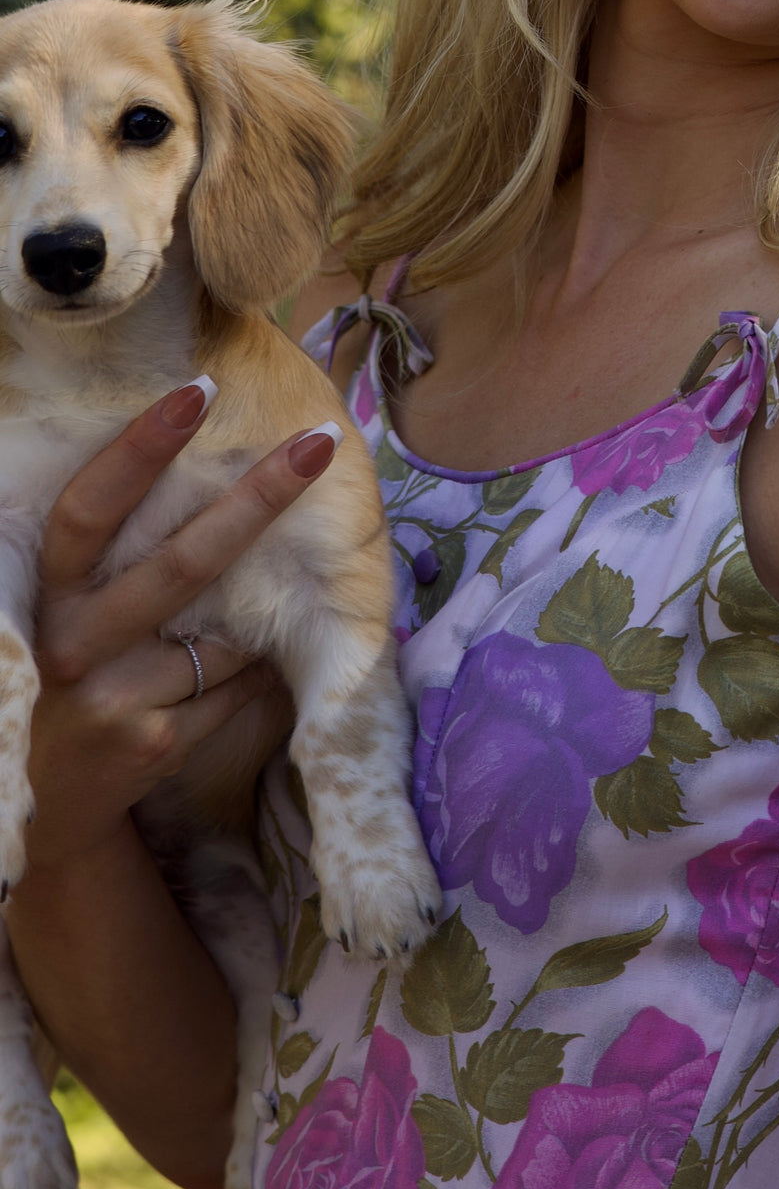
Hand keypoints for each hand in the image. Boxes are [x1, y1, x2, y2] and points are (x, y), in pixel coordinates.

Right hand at [23, 379, 334, 870]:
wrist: (62, 797)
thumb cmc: (87, 682)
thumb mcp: (82, 618)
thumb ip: (128, 565)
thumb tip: (226, 489)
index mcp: (52, 594)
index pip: (90, 509)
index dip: (139, 448)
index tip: (197, 391)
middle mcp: (75, 640)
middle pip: (183, 562)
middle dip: (258, 499)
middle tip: (318, 446)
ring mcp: (116, 694)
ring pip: (226, 638)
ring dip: (252, 632)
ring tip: (233, 643)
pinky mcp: (157, 740)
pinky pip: (239, 689)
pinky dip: (256, 677)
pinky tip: (245, 680)